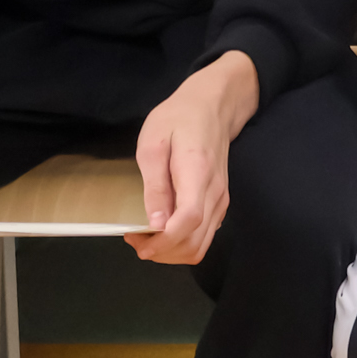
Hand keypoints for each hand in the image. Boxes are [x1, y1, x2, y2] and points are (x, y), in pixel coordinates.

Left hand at [126, 51, 259, 265]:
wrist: (212, 106)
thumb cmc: (179, 118)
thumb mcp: (153, 144)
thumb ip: (154, 185)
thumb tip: (155, 223)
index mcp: (197, 172)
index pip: (189, 220)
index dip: (165, 241)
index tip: (140, 244)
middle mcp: (215, 191)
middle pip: (195, 242)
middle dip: (162, 252)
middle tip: (135, 239)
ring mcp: (221, 199)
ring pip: (201, 245)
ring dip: (172, 252)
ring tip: (146, 238)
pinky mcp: (220, 202)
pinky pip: (204, 235)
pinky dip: (182, 243)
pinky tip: (163, 230)